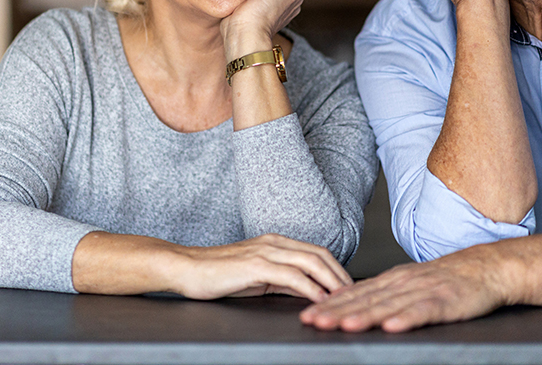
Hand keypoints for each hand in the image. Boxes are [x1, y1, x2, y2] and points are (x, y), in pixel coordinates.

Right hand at [73, 231, 350, 302]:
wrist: (185, 268)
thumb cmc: (218, 274)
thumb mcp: (257, 276)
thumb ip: (281, 280)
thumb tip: (308, 292)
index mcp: (276, 242)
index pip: (317, 251)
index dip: (336, 268)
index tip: (349, 287)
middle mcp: (275, 242)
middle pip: (320, 254)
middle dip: (341, 275)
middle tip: (356, 295)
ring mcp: (266, 251)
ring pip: (311, 262)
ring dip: (332, 281)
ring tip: (345, 298)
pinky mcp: (256, 265)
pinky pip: (292, 276)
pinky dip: (310, 288)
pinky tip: (319, 300)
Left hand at [299, 248, 506, 332]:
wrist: (484, 268)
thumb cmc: (446, 279)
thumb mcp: (409, 283)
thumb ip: (382, 294)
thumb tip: (351, 306)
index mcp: (392, 280)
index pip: (355, 293)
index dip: (330, 304)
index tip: (308, 314)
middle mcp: (403, 283)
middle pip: (365, 300)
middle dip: (336, 311)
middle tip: (313, 321)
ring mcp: (423, 291)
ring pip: (388, 305)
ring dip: (364, 316)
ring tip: (343, 325)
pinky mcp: (445, 301)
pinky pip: (423, 311)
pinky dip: (406, 318)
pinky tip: (392, 326)